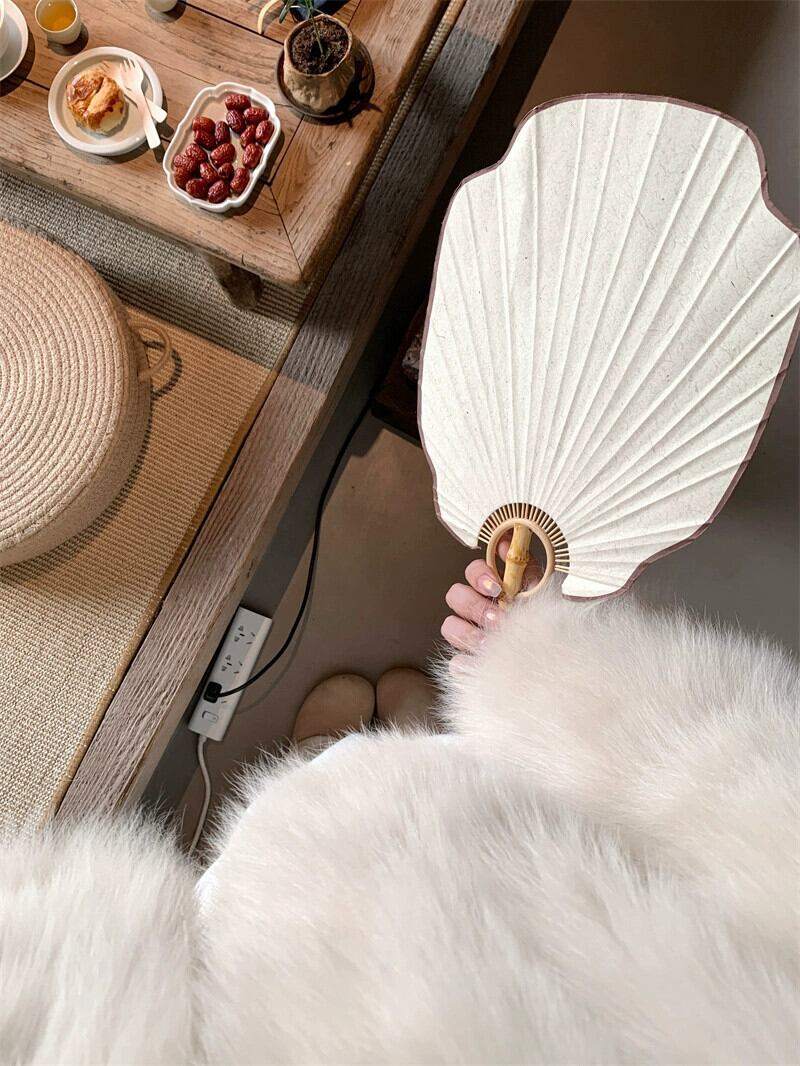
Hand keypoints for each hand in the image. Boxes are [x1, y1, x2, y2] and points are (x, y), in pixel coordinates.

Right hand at [442, 535, 541, 669]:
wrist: (564, 658)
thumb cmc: (553, 620)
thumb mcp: (546, 591)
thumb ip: (526, 566)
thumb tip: (505, 543)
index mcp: (497, 588)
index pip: (473, 572)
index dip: (479, 576)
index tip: (497, 586)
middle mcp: (481, 608)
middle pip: (456, 596)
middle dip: (475, 606)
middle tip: (498, 618)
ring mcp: (474, 635)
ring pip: (450, 626)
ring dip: (468, 632)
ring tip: (490, 641)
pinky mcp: (472, 662)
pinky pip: (456, 662)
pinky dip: (465, 662)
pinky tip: (483, 661)